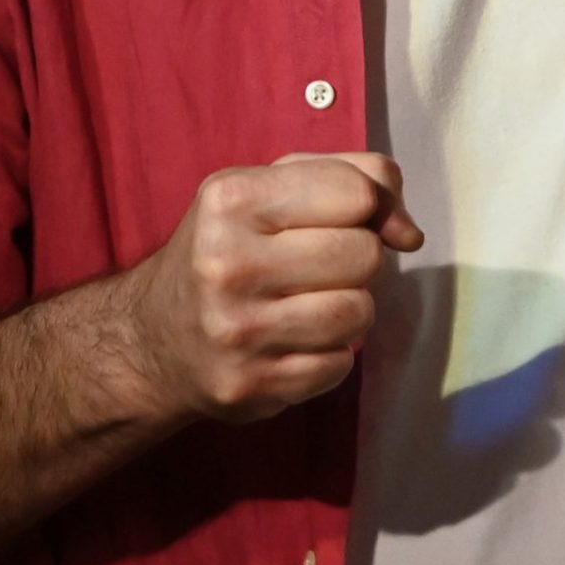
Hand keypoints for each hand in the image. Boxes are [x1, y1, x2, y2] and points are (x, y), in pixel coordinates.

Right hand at [126, 152, 424, 422]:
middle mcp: (228, 264)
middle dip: (356, 259)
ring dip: (348, 309)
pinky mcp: (251, 385)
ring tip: (308, 304)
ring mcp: (238, 331)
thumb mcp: (271, 187)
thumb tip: (410, 233)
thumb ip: (354, 179)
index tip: (345, 218)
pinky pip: (340, 366)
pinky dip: (329, 355)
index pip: (356, 192)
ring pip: (358, 312)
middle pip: (363, 254)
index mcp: (232, 200)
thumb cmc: (229, 248)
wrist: (153, 338)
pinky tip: (291, 343)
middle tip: (316, 266)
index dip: (367, 206)